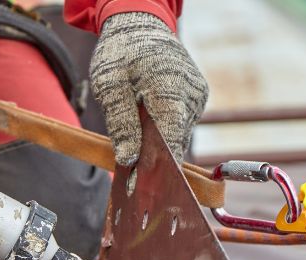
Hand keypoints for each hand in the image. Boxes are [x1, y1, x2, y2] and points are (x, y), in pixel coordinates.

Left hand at [90, 11, 208, 164]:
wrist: (141, 24)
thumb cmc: (121, 51)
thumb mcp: (108, 83)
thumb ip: (120, 120)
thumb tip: (128, 158)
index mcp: (171, 91)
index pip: (171, 144)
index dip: (155, 169)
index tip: (138, 189)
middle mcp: (192, 97)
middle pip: (174, 144)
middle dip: (152, 159)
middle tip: (128, 175)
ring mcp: (198, 99)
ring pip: (176, 136)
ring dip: (156, 143)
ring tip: (133, 139)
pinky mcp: (196, 99)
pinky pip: (178, 125)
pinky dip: (162, 131)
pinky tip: (146, 125)